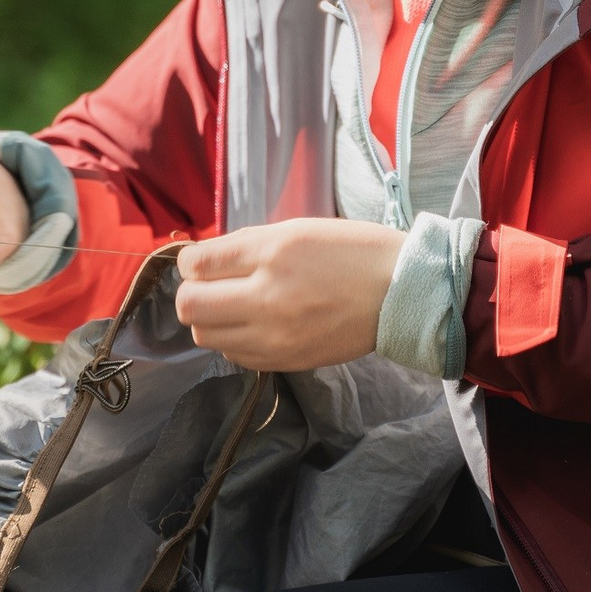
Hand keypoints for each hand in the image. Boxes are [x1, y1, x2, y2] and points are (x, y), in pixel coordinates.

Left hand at [173, 219, 402, 371]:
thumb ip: (246, 244)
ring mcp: (275, 336)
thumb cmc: (352, 252)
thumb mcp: (297, 230)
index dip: (190, 261)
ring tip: (235, 306)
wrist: (399, 294)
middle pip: (190, 306)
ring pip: (206, 335)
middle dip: (193, 292)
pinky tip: (254, 325)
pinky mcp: (285, 361)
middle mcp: (267, 298)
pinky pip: (234, 355)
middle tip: (212, 285)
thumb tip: (203, 259)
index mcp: (271, 253)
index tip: (202, 261)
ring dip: (211, 318)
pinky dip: (233, 340)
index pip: (197, 264)